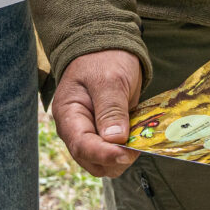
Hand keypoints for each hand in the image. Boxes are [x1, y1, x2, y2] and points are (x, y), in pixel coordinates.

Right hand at [53, 50, 143, 176]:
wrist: (108, 47)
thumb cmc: (104, 58)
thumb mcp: (109, 79)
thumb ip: (111, 109)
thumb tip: (115, 140)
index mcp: (69, 115)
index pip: (81, 146)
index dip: (104, 155)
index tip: (126, 154)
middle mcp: (76, 129)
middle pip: (91, 162)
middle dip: (114, 160)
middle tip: (138, 145)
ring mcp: (91, 133)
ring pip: (104, 162)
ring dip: (123, 157)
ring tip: (140, 139)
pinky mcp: (106, 133)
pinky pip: (115, 151)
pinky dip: (128, 150)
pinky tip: (141, 137)